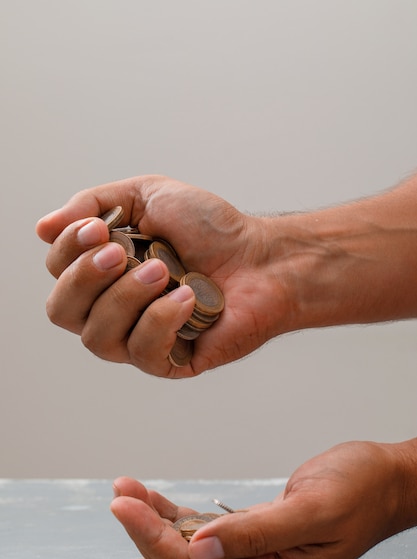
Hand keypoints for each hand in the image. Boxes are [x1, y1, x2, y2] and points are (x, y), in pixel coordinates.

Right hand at [36, 176, 290, 377]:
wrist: (263, 257)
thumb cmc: (211, 228)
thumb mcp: (149, 196)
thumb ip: (94, 203)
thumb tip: (43, 229)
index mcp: (104, 271)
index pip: (58, 272)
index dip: (70, 251)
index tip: (102, 228)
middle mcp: (113, 308)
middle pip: (62, 312)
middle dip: (86, 279)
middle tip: (122, 252)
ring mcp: (139, 338)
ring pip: (97, 338)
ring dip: (126, 298)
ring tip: (163, 272)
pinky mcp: (169, 361)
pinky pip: (142, 354)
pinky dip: (160, 321)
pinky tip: (186, 298)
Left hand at [110, 441, 406, 558]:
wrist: (384, 479)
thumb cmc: (359, 491)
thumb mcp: (312, 510)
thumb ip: (258, 534)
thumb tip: (200, 550)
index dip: (153, 539)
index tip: (125, 506)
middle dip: (146, 528)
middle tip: (120, 494)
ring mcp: (256, 553)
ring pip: (190, 544)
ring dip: (156, 518)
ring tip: (127, 489)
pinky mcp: (255, 531)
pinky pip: (206, 528)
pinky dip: (178, 513)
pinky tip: (157, 499)